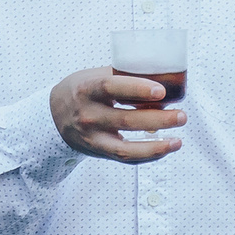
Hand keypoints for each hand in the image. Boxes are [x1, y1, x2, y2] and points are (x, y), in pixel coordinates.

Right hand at [51, 67, 185, 162]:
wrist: (52, 116)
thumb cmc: (81, 91)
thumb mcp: (93, 76)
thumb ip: (121, 76)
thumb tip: (162, 78)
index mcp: (87, 89)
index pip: (112, 87)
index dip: (137, 89)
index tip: (161, 92)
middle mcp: (88, 115)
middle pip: (127, 120)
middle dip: (159, 119)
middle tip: (182, 115)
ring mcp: (92, 137)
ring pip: (127, 147)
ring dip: (157, 145)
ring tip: (178, 139)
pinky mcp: (98, 151)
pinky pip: (126, 158)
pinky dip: (148, 155)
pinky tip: (165, 148)